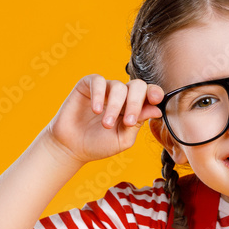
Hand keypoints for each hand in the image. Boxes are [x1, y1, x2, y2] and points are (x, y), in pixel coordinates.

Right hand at [43, 74, 163, 164]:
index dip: (155, 93)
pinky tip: (97, 110)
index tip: (156, 100)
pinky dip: (100, 95)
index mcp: (134, 107)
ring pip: (119, 86)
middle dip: (136, 103)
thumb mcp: (123, 138)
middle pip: (138, 86)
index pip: (149, 94)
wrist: (72, 147)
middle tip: (128, 122)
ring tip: (106, 124)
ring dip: (115, 106)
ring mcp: (105, 90)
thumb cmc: (99, 144)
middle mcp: (122, 96)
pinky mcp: (88, 85)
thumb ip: (139, 123)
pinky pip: (98, 81)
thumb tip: (157, 109)